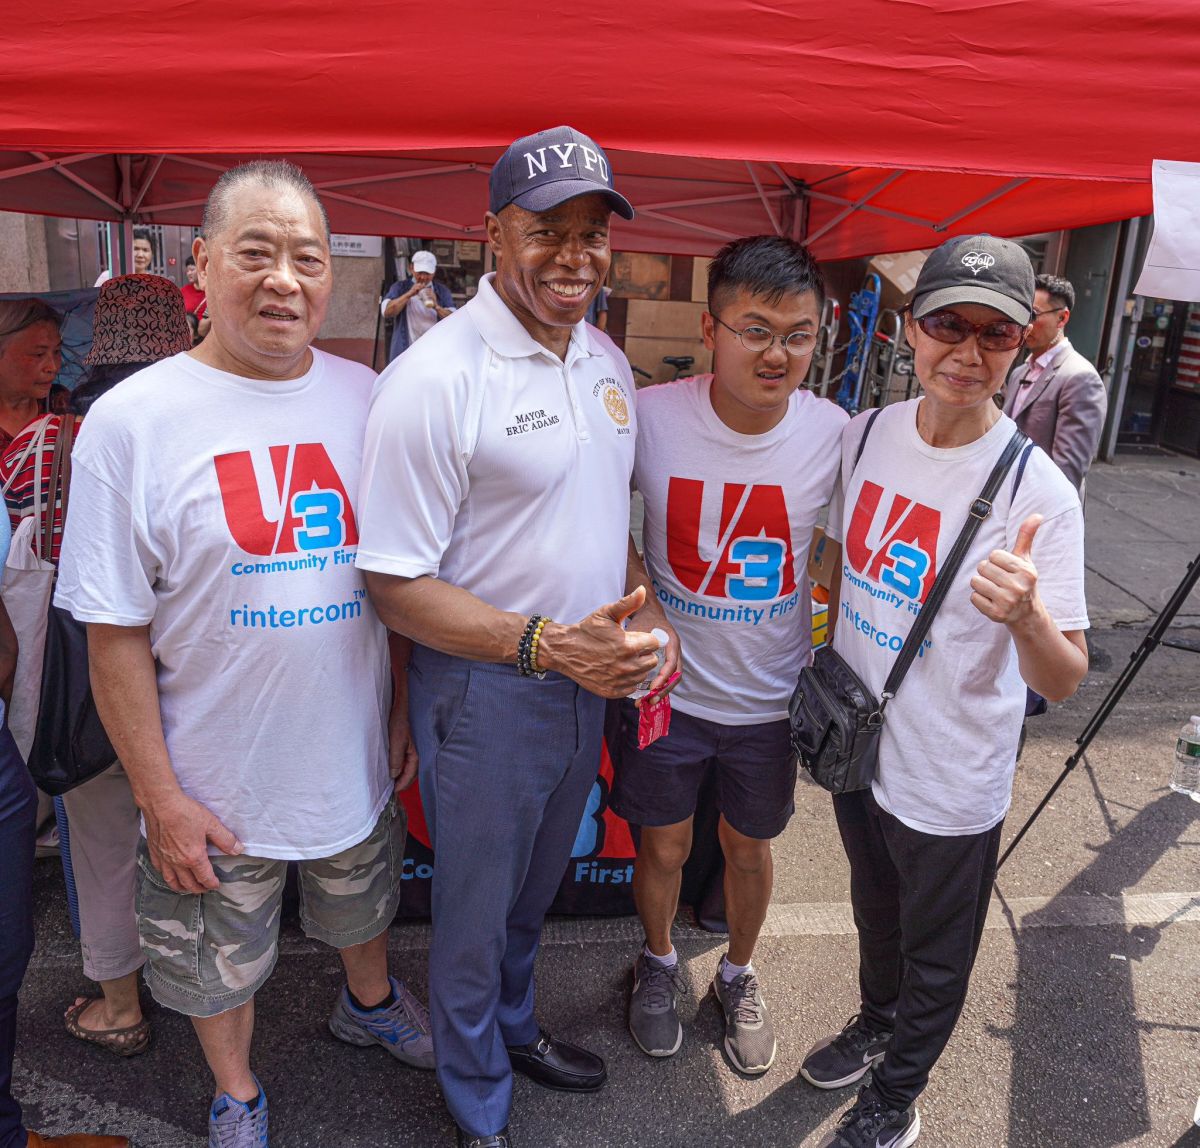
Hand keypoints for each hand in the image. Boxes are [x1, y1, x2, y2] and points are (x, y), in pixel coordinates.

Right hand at [143, 789, 241, 893]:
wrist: (161, 804)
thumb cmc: (186, 813)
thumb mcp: (211, 824)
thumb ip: (225, 839)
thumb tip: (238, 850)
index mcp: (193, 857)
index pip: (204, 877)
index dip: (211, 883)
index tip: (216, 886)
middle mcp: (177, 863)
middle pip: (188, 883)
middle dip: (198, 888)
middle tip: (204, 889)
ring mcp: (164, 859)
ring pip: (172, 881)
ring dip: (181, 887)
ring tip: (187, 888)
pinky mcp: (154, 852)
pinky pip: (160, 871)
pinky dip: (167, 877)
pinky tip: (170, 874)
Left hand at [388, 703, 419, 795]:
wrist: (403, 703)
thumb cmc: (401, 720)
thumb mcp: (396, 740)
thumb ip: (396, 759)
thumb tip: (393, 775)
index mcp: (416, 755)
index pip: (409, 776)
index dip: (400, 785)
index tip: (392, 793)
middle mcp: (418, 753)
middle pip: (411, 773)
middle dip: (402, 782)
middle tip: (391, 790)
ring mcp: (414, 748)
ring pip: (409, 767)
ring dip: (401, 774)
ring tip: (391, 780)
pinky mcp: (409, 743)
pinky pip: (406, 759)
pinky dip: (401, 766)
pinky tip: (394, 765)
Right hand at [537, 586, 661, 698]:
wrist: (565, 650)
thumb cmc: (587, 630)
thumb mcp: (606, 613)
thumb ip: (628, 603)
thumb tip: (643, 590)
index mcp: (628, 646)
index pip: (654, 643)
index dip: (645, 638)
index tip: (634, 637)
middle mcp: (626, 666)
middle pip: (652, 660)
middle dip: (643, 653)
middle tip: (628, 647)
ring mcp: (619, 681)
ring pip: (643, 675)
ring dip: (637, 667)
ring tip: (622, 658)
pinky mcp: (612, 692)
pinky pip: (631, 687)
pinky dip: (627, 680)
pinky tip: (617, 669)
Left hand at [625, 599, 681, 705]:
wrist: (649, 612)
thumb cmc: (643, 620)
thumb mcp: (639, 628)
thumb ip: (636, 641)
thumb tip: (627, 656)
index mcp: (672, 642)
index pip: (672, 664)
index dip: (663, 677)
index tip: (652, 687)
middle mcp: (675, 652)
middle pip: (675, 676)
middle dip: (664, 690)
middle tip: (650, 701)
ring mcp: (672, 657)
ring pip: (671, 679)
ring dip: (661, 691)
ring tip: (647, 702)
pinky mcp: (666, 662)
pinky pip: (666, 678)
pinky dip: (658, 687)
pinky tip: (646, 695)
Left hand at [970, 514, 1042, 625]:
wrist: (1026, 613)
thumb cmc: (1022, 581)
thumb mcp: (1026, 559)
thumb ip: (1026, 537)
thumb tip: (1037, 515)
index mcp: (1026, 571)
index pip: (994, 555)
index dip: (996, 560)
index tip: (1005, 569)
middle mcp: (1019, 587)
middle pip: (982, 567)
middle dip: (987, 572)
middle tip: (999, 580)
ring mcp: (1007, 602)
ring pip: (975, 582)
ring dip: (981, 585)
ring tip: (994, 590)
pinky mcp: (996, 614)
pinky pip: (973, 598)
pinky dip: (979, 598)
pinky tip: (991, 601)